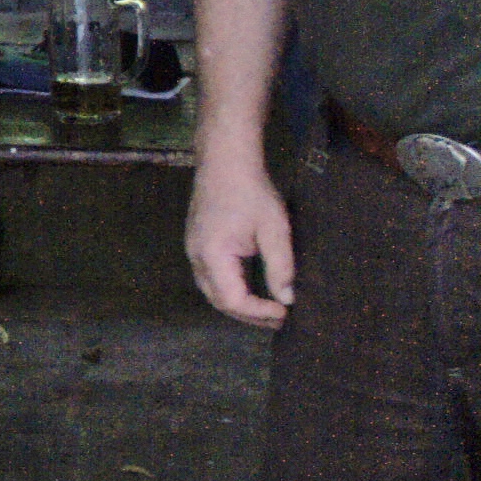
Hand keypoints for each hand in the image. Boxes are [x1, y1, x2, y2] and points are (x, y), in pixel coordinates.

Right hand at [185, 153, 294, 328]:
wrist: (225, 162)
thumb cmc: (251, 192)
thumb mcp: (274, 229)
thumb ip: (281, 267)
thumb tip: (287, 298)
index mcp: (213, 255)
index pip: (233, 300)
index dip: (259, 312)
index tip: (285, 312)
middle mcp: (196, 257)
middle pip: (219, 301)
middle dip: (249, 315)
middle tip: (280, 318)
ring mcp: (194, 251)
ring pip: (213, 292)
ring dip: (240, 305)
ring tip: (268, 309)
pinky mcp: (198, 245)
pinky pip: (212, 279)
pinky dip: (232, 290)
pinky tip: (252, 290)